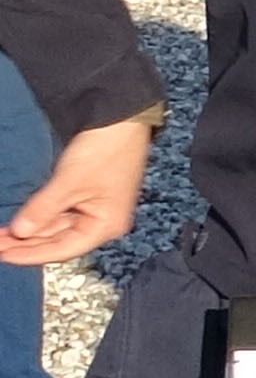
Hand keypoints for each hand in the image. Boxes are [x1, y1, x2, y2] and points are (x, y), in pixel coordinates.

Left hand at [3, 120, 152, 266]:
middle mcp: (102, 223)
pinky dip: (41, 217)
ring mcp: (95, 210)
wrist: (121, 121)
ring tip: (3, 234)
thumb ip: (44, 209)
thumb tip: (20, 232)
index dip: (31, 254)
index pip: (63, 249)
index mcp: (106, 225)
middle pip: (59, 242)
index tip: (2, 255)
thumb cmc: (105, 151)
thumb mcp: (70, 182)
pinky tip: (22, 220)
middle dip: (27, 244)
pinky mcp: (88, 197)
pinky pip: (60, 215)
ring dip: (31, 231)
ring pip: (58, 229)